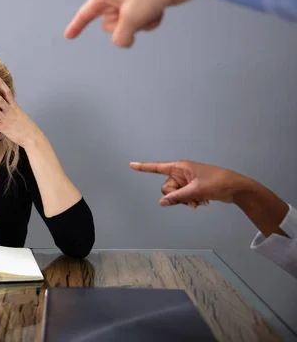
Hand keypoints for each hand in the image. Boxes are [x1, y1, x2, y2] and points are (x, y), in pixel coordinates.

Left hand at [0, 74, 40, 147]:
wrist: (32, 137)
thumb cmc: (27, 127)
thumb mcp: (21, 115)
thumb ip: (13, 109)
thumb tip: (9, 105)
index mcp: (15, 107)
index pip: (7, 92)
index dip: (1, 83)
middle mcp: (10, 111)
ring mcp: (7, 119)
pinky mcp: (4, 128)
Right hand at [64, 0, 204, 46]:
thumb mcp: (130, 18)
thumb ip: (121, 37)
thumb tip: (124, 42)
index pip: (86, 13)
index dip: (77, 26)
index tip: (69, 36)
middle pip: (110, 25)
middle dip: (123, 26)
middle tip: (134, 16)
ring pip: (129, 26)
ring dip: (140, 24)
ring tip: (149, 9)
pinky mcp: (147, 2)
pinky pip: (143, 22)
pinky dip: (150, 20)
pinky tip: (159, 9)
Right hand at [129, 160, 247, 207]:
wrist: (236, 188)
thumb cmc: (217, 183)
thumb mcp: (195, 191)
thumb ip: (177, 197)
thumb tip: (161, 202)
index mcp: (180, 167)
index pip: (157, 167)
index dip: (143, 167)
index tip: (131, 165)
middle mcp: (181, 173)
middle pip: (167, 187)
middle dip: (176, 196)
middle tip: (190, 199)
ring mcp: (187, 181)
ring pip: (175, 195)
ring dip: (185, 201)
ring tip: (200, 202)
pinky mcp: (193, 188)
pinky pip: (183, 197)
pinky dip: (191, 201)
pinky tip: (203, 202)